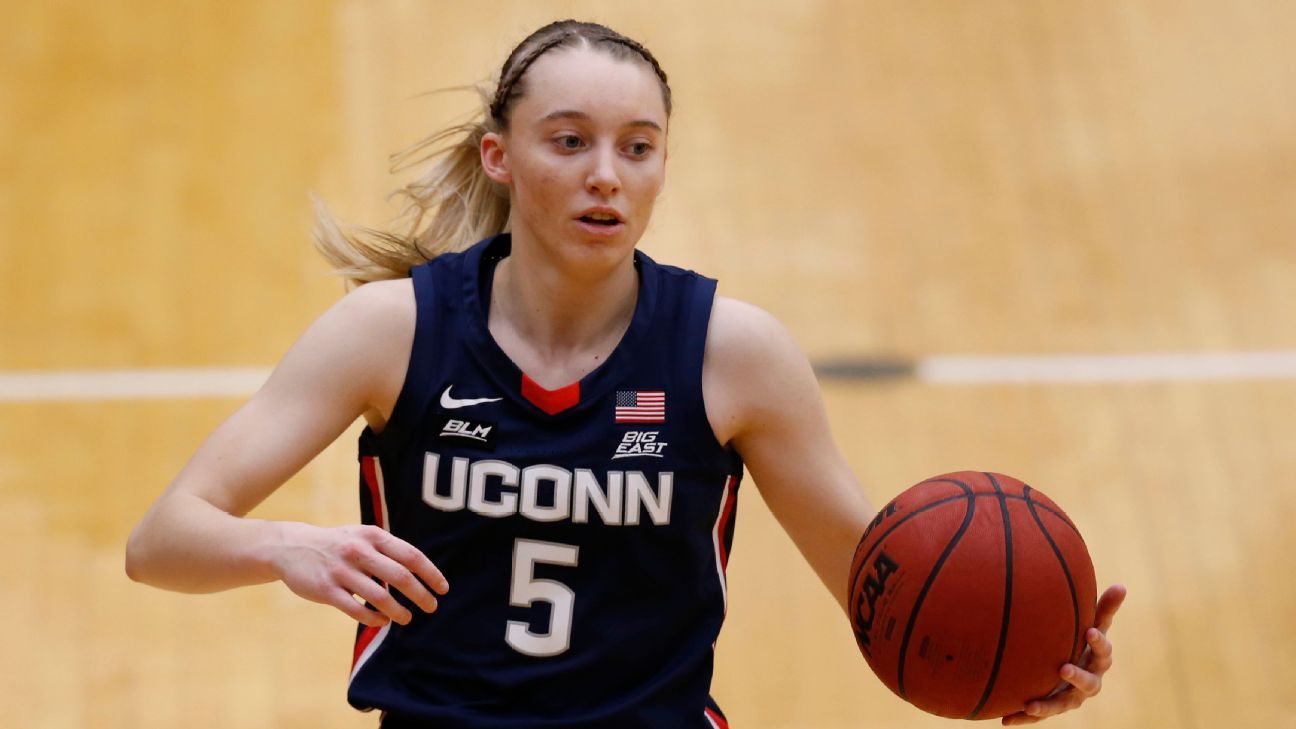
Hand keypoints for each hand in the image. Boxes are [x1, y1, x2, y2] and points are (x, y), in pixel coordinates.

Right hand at [271, 522, 449, 626]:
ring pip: (380, 596)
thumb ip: (388, 551)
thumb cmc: (337, 545)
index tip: (443, 589)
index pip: (410, 555)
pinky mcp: (326, 589)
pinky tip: (383, 621)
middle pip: (400, 576)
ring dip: (399, 611)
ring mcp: (341, 571)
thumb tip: (420, 574)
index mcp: (372, 536)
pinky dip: (374, 618)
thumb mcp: (363, 537)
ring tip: (407, 618)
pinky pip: (356, 609)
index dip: (430, 573)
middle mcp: (358, 551)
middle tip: (432, 607)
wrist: (291, 547)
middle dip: (421, 594)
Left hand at [1001, 584, 1126, 725]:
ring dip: (1048, 706)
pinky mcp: (1053, 706)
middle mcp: (1088, 682)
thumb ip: (1104, 609)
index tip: (1090, 631)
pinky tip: (1005, 720)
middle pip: (1089, 684)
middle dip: (1078, 677)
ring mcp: (1071, 697)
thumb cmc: (1082, 641)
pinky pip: (1039, 715)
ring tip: (1031, 705)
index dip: (1099, 643)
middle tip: (1064, 668)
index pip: (1103, 652)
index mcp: (1098, 660)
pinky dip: (1023, 718)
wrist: (1069, 667)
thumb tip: (1122, 585)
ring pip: (1063, 704)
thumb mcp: (1092, 624)